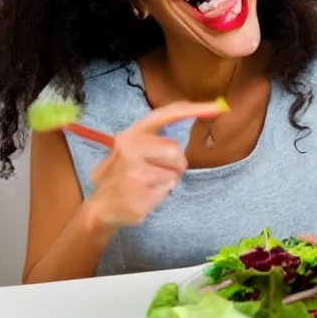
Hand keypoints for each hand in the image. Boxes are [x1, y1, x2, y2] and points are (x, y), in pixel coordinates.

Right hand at [86, 101, 223, 228]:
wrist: (99, 209)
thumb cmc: (122, 177)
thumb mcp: (128, 151)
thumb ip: (153, 140)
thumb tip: (189, 128)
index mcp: (129, 136)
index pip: (164, 116)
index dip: (192, 110)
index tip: (217, 108)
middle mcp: (129, 150)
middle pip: (174, 150)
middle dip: (174, 164)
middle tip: (156, 174)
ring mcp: (133, 173)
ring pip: (173, 174)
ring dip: (167, 182)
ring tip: (147, 186)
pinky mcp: (139, 194)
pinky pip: (166, 192)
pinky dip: (159, 197)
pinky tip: (143, 198)